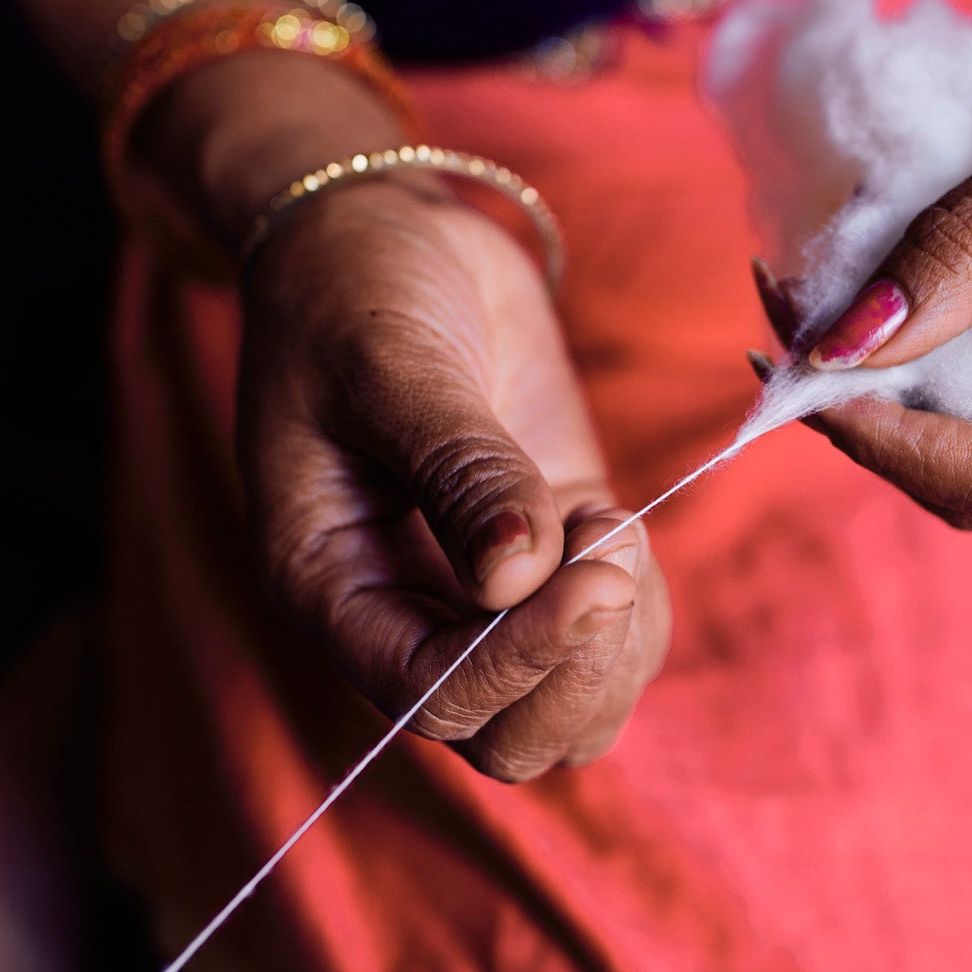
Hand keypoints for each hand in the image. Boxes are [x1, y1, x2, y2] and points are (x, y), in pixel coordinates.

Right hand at [236, 170, 670, 780]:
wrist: (381, 235)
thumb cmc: (353, 288)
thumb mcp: (390, 363)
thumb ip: (457, 466)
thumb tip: (517, 573)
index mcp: (329, 586)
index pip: (428, 690)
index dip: (517, 658)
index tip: (591, 570)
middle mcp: (400, 613)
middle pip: (503, 737)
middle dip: (576, 666)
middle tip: (609, 545)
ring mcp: (478, 597)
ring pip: (566, 713)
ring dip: (617, 646)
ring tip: (610, 525)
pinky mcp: (550, 561)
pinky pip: (611, 648)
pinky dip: (642, 614)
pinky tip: (622, 528)